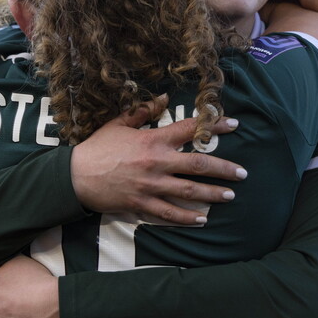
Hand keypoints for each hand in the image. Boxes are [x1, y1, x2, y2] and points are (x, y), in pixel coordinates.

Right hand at [70, 95, 245, 224]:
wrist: (75, 176)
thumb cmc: (97, 148)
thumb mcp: (118, 124)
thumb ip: (142, 111)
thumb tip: (162, 98)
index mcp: (153, 139)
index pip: (190, 129)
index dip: (214, 126)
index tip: (234, 124)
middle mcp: (156, 162)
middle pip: (198, 164)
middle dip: (224, 169)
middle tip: (242, 173)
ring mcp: (151, 185)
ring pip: (189, 191)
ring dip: (212, 194)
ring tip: (230, 196)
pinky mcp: (142, 203)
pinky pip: (169, 213)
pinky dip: (187, 217)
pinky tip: (202, 219)